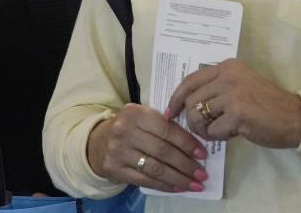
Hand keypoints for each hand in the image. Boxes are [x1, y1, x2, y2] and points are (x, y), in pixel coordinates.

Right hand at [87, 103, 207, 192]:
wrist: (98, 141)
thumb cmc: (129, 127)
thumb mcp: (142, 117)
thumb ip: (163, 124)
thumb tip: (194, 143)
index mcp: (135, 112)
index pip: (167, 130)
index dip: (187, 143)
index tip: (203, 154)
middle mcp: (125, 130)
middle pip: (163, 151)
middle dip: (186, 164)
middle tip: (202, 173)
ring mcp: (118, 151)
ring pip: (156, 168)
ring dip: (179, 178)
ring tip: (195, 184)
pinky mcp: (115, 169)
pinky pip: (145, 180)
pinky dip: (164, 185)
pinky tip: (178, 187)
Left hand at [166, 58, 300, 148]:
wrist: (295, 118)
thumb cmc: (266, 105)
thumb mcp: (240, 86)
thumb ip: (217, 87)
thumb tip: (187, 102)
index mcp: (227, 66)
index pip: (190, 79)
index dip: (177, 97)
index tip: (171, 110)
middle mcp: (228, 75)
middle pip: (191, 100)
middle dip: (191, 119)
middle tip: (202, 130)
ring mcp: (232, 93)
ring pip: (197, 115)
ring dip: (203, 129)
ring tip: (218, 132)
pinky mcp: (237, 114)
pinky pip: (211, 130)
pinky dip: (217, 137)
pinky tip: (231, 134)